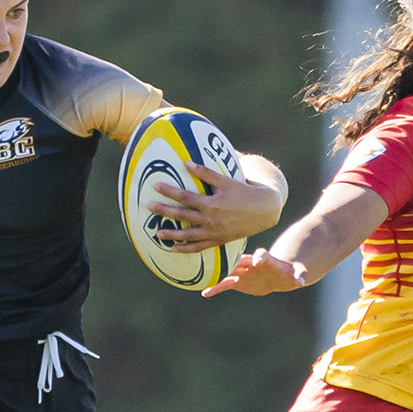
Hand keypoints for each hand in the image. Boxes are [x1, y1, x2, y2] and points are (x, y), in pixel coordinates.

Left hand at [150, 154, 284, 252]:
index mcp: (212, 203)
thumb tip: (186, 163)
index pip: (185, 197)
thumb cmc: (244, 191)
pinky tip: (172, 248)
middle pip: (182, 215)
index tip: (155, 186)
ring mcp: (214, 232)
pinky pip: (198, 247)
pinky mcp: (218, 240)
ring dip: (171, 234)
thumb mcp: (227, 180)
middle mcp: (211, 219)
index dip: (169, 191)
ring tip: (156, 232)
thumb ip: (206, 172)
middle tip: (149, 207)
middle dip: (164, 211)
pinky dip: (185, 248)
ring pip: (188, 235)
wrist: (264, 210)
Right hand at [201, 248, 306, 297]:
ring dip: (220, 276)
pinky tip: (205, 293)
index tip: (258, 260)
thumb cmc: (290, 270)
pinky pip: (225, 284)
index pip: (261, 255)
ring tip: (208, 283)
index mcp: (267, 259)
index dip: (259, 257)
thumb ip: (300, 274)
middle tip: (225, 269)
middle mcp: (252, 262)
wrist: (279, 274)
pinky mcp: (238, 281)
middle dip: (233, 264)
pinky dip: (216, 287)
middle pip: (240, 261)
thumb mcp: (298, 271)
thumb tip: (302, 280)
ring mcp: (243, 271)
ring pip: (229, 271)